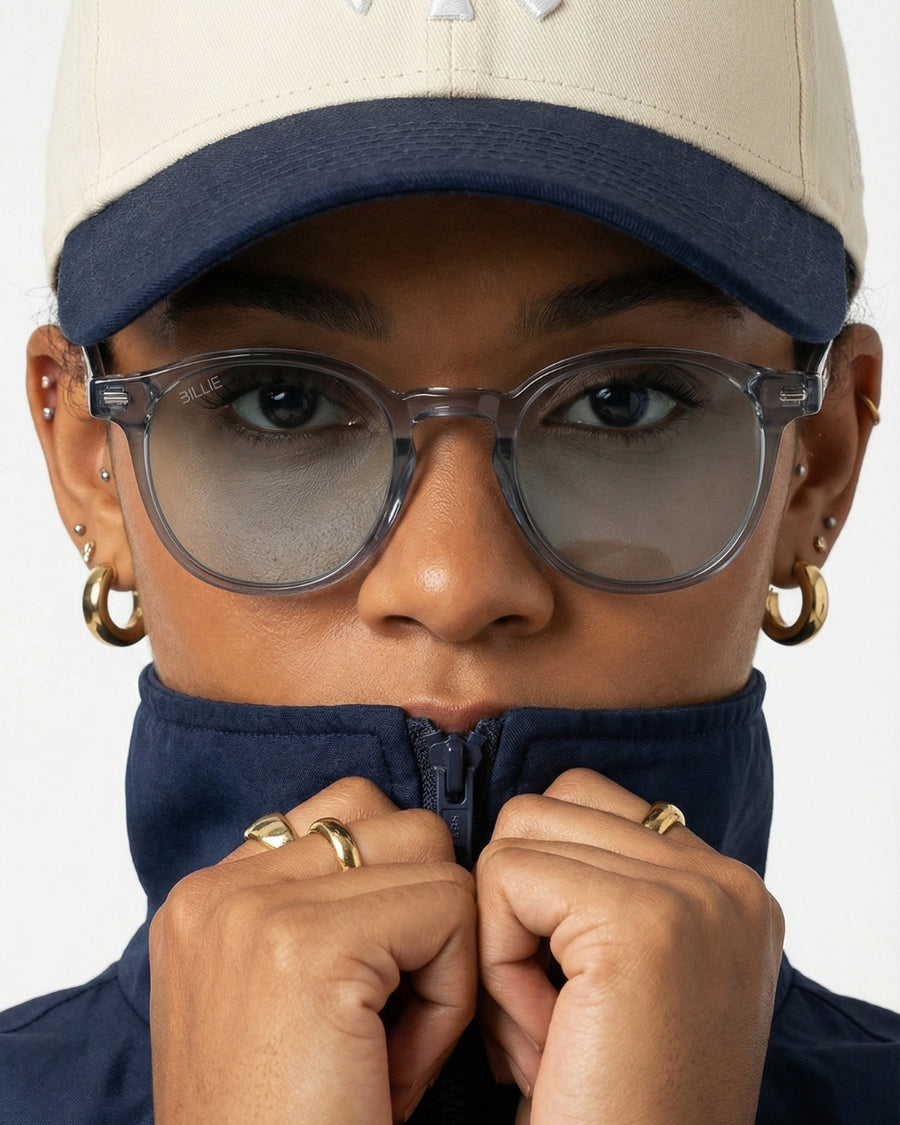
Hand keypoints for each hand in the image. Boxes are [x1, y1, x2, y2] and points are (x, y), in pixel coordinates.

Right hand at [149, 778, 475, 1123]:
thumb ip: (327, 909)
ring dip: (440, 946)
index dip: (391, 894)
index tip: (371, 989)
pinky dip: (452, 992)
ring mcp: (254, 910)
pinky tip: (401, 1065)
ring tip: (394, 1036)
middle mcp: (218, 889)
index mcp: (207, 898)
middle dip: (422, 910)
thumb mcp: (288, 1003)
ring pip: (432, 856)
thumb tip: (421, 847)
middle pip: (397, 823)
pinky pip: (449, 911)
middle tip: (389, 1018)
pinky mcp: (307, 945)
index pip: (347, 810)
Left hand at [477, 769, 783, 1124]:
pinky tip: (539, 1038)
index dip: (541, 887)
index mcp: (728, 892)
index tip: (565, 986)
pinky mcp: (646, 922)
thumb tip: (522, 817)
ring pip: (518, 834)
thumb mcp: (619, 980)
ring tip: (545, 1024)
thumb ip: (598, 884)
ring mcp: (697, 896)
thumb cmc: (604, 1106)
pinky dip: (495, 961)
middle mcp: (728, 882)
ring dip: (503, 932)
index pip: (585, 801)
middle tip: (550, 1014)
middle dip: (519, 907)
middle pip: (546, 808)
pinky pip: (504, 879)